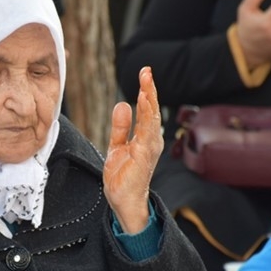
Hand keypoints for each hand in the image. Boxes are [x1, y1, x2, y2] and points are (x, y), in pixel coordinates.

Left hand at [104, 66, 161, 233]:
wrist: (123, 200)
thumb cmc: (123, 176)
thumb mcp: (117, 145)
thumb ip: (121, 126)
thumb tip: (122, 104)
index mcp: (146, 137)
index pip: (147, 110)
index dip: (147, 91)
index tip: (144, 73)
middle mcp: (152, 140)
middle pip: (152, 110)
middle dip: (150, 89)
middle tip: (146, 71)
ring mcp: (150, 148)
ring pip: (152, 118)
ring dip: (149, 99)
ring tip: (146, 82)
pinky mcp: (144, 155)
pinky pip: (147, 131)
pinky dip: (146, 116)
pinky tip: (143, 102)